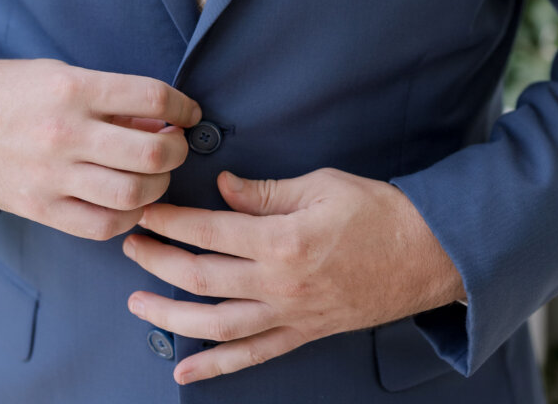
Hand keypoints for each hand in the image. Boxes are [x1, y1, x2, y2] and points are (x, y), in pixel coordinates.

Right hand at [0, 57, 200, 239]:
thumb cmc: (16, 90)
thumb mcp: (65, 76)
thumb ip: (114, 101)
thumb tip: (165, 120)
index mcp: (74, 88)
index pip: (152, 97)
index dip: (183, 105)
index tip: (189, 112)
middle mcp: (65, 133)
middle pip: (151, 153)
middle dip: (178, 150)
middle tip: (176, 145)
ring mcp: (51, 176)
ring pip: (132, 193)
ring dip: (159, 185)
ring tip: (155, 174)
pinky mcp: (39, 209)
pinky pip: (101, 226)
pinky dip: (128, 217)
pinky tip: (129, 200)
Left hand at [123, 167, 465, 383]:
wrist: (427, 254)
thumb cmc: (377, 212)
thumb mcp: (320, 185)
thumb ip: (265, 192)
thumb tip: (224, 189)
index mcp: (281, 240)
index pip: (207, 231)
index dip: (169, 221)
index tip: (144, 212)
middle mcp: (279, 285)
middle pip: (201, 278)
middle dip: (158, 262)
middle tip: (130, 247)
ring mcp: (290, 315)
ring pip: (216, 325)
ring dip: (171, 317)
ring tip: (137, 304)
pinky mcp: (303, 334)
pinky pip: (252, 356)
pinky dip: (216, 367)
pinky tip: (186, 371)